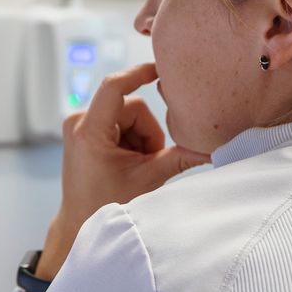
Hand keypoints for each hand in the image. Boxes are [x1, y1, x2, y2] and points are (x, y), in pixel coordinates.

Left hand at [37, 63, 209, 279]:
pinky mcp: (84, 129)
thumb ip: (178, 159)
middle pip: (131, 106)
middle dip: (148, 132)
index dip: (138, 73)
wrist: (80, 222)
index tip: (159, 69)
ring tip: (135, 165)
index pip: (114, 87)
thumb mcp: (147, 180)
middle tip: (147, 162)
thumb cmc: (107, 205)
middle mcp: (79, 122)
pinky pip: (118, 121)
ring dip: (141, 138)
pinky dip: (130, 139)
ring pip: (128, 114)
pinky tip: (127, 161)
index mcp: (89, 132)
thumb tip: (212, 150)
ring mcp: (79, 124)